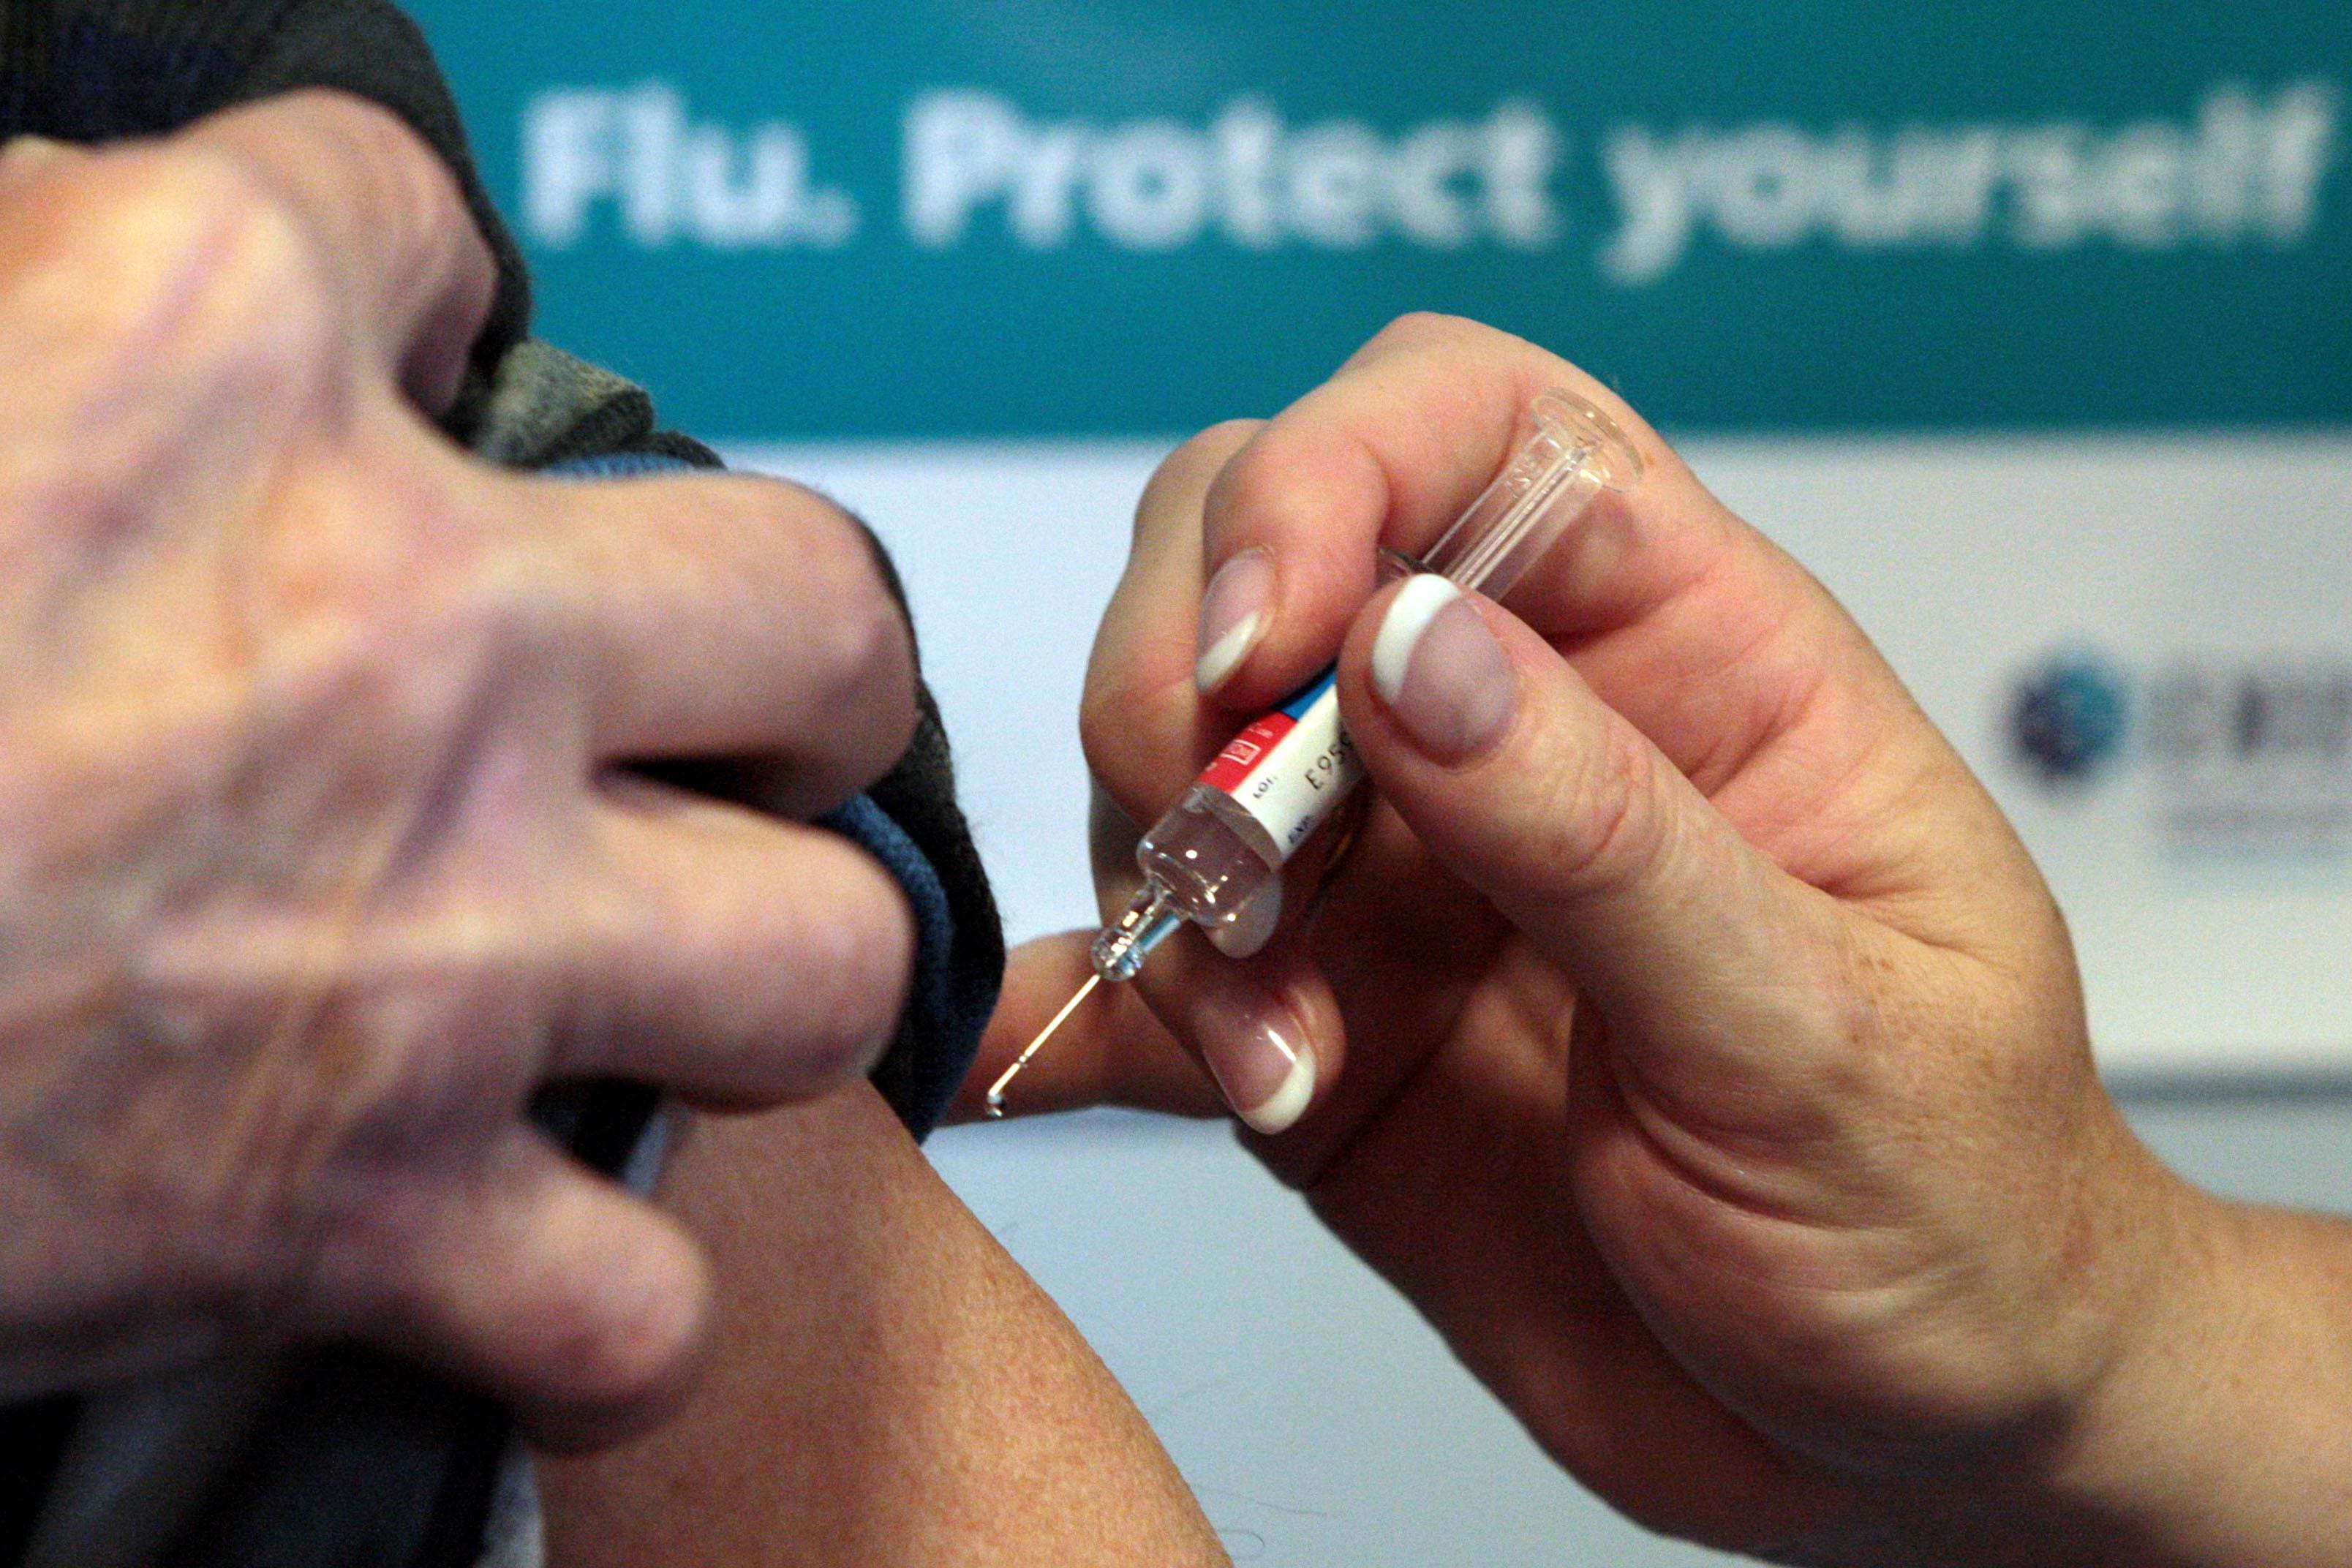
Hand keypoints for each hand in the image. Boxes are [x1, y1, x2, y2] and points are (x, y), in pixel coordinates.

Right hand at [0, 93, 916, 1443]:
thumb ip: (43, 286)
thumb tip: (154, 265)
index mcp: (186, 350)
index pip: (406, 229)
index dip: (405, 302)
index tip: (394, 373)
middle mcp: (384, 634)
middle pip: (807, 602)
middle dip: (786, 662)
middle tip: (722, 704)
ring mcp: (419, 942)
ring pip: (819, 951)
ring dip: (767, 964)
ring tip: (677, 961)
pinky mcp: (355, 1215)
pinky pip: (631, 1300)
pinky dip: (602, 1300)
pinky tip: (535, 1251)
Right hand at [961, 316, 2351, 1563]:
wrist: (1914, 1439)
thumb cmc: (1956, 1205)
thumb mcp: (1821, 1028)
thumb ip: (1605, 835)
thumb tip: (1403, 646)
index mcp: (1687, 655)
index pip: (1467, 425)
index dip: (1332, 471)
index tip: (1268, 642)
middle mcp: (1512, 733)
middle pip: (1252, 549)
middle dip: (1183, 683)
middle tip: (1233, 874)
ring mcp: (1395, 880)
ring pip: (1170, 758)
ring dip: (1167, 893)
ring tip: (1277, 1061)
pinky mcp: (1314, 1027)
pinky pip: (1142, 979)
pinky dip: (1069, 1009)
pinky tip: (1021, 1066)